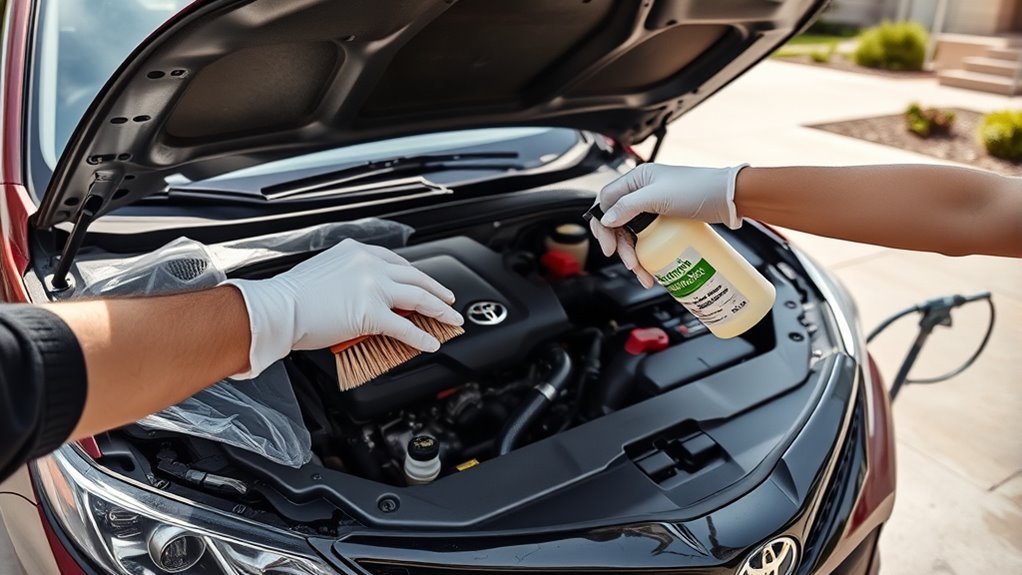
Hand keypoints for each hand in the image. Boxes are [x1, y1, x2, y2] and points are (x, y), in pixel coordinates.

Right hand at [225, 239, 462, 377]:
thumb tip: (360, 294)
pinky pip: (405, 326)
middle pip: (415, 275)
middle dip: (437, 289)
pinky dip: (422, 336)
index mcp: (357, 251)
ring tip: (451, 319)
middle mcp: (369, 264)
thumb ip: (349, 276)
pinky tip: (432, 342)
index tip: (424, 282)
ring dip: (440, 310)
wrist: (278, 308)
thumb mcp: (325, 270)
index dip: (415, 275)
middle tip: (449, 299)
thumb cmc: (291, 295)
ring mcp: (373, 287)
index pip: (396, 261)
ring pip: (419, 297)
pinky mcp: (372, 312)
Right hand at [589, 163, 746, 287]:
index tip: (609, 247)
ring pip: (632, 234)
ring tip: (643, 273)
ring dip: (634, 256)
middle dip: (622, 247)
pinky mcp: (665, 220)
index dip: (603, 225)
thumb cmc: (699, 189)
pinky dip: (646, 254)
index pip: (606, 202)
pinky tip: (650, 268)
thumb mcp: (658, 196)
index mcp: (636, 180)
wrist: (730, 197)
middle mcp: (641, 192)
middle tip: (630, 264)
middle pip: (618, 223)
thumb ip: (628, 206)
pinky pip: (647, 238)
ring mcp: (653, 207)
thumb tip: (606, 220)